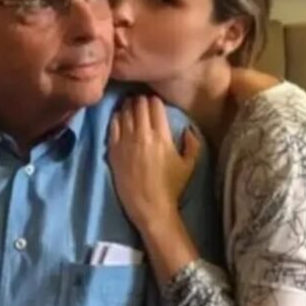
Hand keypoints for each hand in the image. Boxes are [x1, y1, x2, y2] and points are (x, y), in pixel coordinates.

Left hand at [108, 95, 200, 228]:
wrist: (149, 206)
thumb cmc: (172, 187)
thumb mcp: (190, 165)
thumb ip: (193, 143)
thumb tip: (188, 128)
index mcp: (162, 136)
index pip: (155, 105)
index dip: (154, 100)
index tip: (154, 101)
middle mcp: (142, 135)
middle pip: (138, 105)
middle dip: (140, 99)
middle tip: (141, 99)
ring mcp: (125, 142)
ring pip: (124, 112)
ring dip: (128, 105)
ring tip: (130, 104)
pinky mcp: (114, 150)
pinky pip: (112, 125)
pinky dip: (116, 117)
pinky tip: (119, 116)